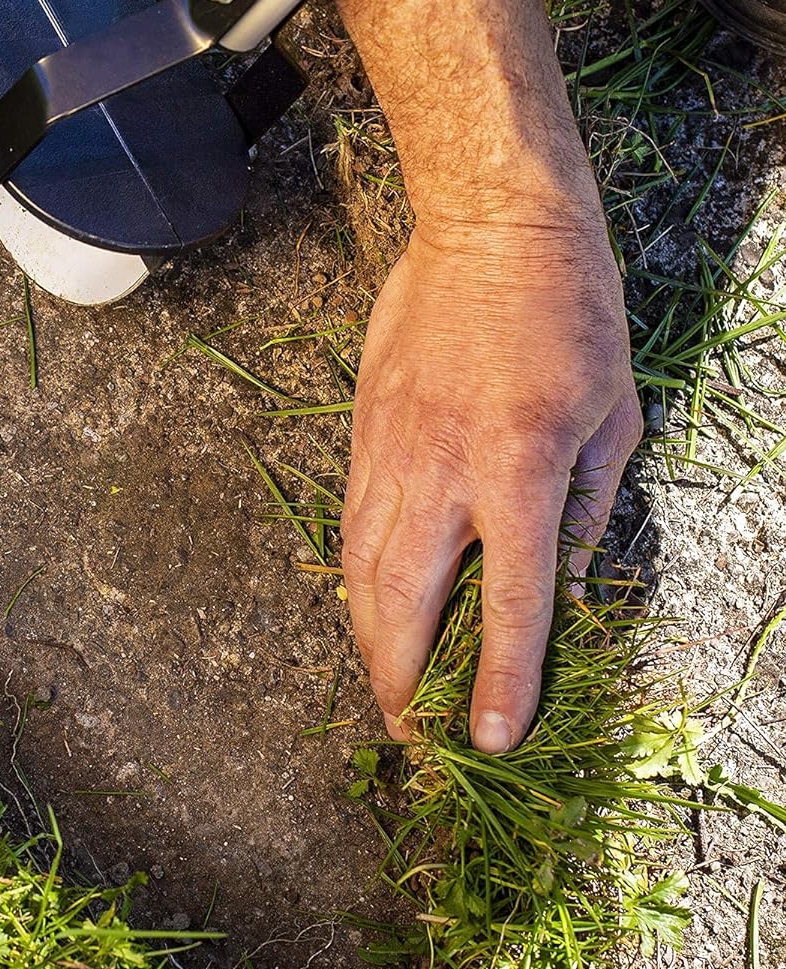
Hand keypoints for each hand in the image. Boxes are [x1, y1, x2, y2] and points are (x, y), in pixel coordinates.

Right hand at [340, 217, 642, 752]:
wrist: (489, 228)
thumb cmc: (571, 311)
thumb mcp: (615, 413)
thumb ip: (588, 510)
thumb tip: (568, 589)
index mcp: (521, 465)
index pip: (510, 600)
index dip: (503, 680)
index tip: (494, 740)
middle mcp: (443, 467)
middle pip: (405, 600)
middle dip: (403, 680)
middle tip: (415, 733)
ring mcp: (391, 448)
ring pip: (361, 567)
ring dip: (370, 640)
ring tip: (386, 686)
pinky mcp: (364, 430)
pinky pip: (353, 523)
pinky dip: (357, 580)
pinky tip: (369, 606)